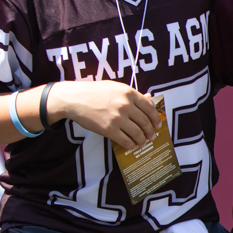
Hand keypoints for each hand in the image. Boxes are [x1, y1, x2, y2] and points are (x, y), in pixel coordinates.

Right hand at [46, 80, 163, 150]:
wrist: (74, 99)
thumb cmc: (94, 92)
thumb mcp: (115, 88)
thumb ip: (132, 94)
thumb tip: (149, 97)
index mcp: (129, 93)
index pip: (149, 107)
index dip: (156, 118)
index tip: (158, 124)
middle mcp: (125, 105)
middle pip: (145, 122)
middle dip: (150, 131)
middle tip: (152, 136)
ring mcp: (117, 118)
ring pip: (137, 133)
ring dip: (142, 140)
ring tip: (143, 142)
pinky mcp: (109, 130)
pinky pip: (125, 140)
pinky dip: (131, 145)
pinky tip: (132, 145)